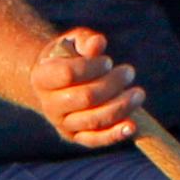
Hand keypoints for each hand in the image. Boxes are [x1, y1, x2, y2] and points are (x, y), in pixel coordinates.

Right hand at [26, 26, 142, 150]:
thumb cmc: (69, 57)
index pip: (68, 74)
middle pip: (85, 98)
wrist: (57, 83)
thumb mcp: (73, 43)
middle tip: (129, 72)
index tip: (108, 60)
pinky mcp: (76, 137)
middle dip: (112, 84)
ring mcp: (62, 123)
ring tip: (138, 93)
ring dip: (120, 107)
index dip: (92, 66)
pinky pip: (95, 139)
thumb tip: (98, 43)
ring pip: (93, 120)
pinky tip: (132, 125)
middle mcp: (48, 104)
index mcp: (41, 77)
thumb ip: (84, 40)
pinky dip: (115, 134)